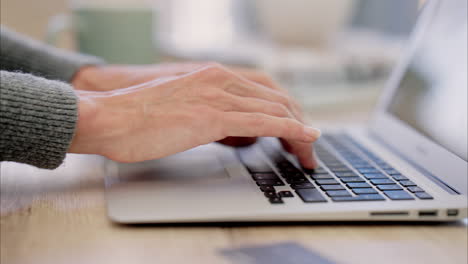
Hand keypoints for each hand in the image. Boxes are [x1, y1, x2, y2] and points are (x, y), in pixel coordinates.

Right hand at [69, 64, 320, 167]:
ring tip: (310, 152)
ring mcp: (217, 96)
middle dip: (298, 122)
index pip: (265, 90)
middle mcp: (220, 79)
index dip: (287, 110)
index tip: (296, 130)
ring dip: (299, 131)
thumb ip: (210, 113)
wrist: (108, 117)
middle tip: (308, 144)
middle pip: (277, 98)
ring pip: (275, 109)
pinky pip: (263, 121)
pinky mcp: (212, 116)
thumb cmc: (137, 117)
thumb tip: (231, 130)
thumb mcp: (182, 107)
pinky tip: (304, 137)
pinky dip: (289, 129)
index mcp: (213, 75)